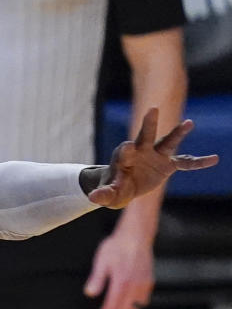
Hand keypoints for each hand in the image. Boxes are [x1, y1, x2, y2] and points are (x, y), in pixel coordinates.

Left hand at [83, 229, 155, 308]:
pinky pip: (143, 302)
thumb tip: (90, 293)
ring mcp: (144, 285)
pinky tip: (126, 307)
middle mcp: (135, 285)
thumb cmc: (118, 245)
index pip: (112, 308)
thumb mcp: (102, 260)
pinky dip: (134, 308)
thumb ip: (96, 278)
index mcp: (122, 281)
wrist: (136, 234)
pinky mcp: (149, 282)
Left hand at [87, 109, 218, 208]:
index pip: (125, 151)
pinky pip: (185, 162)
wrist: (125, 186)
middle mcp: (142, 150)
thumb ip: (104, 194)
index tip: (127, 148)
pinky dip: (198, 162)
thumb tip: (94, 198)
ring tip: (190, 123)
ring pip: (168, 142)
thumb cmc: (115, 187)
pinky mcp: (168, 164)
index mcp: (124, 156)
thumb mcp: (108, 194)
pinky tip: (214, 159)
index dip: (126, 150)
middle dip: (149, 124)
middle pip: (146, 135)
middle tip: (152, 110)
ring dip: (178, 134)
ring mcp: (156, 155)